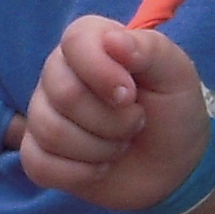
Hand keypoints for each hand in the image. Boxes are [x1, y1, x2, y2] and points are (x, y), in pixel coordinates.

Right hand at [19, 14, 207, 210]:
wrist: (172, 164)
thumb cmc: (172, 110)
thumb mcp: (176, 74)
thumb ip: (149, 49)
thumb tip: (112, 40)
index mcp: (90, 43)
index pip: (75, 42)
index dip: (102, 71)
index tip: (131, 95)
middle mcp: (59, 73)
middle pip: (65, 94)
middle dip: (113, 120)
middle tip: (137, 122)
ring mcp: (43, 113)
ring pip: (51, 132)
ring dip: (101, 148)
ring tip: (122, 144)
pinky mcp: (38, 153)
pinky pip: (39, 165)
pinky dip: (79, 173)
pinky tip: (101, 168)